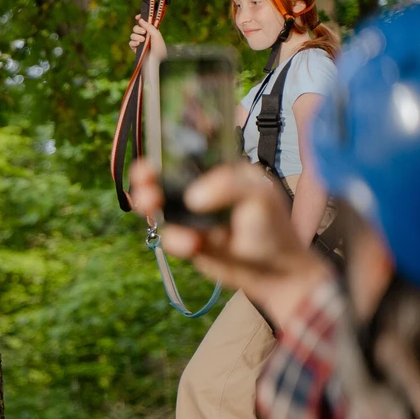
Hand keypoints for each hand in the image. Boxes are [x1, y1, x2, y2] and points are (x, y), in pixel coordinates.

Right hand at [129, 15, 166, 60]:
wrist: (156, 60)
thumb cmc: (159, 47)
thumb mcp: (156, 34)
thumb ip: (148, 26)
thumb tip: (140, 19)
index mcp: (151, 31)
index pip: (144, 23)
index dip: (140, 18)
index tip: (137, 17)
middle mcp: (145, 36)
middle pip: (136, 28)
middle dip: (138, 29)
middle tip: (143, 32)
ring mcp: (139, 42)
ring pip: (132, 35)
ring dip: (136, 36)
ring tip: (142, 40)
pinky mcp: (135, 49)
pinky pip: (130, 43)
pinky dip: (133, 42)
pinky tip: (138, 44)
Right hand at [129, 160, 331, 322]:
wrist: (275, 276)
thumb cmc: (274, 230)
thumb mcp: (259, 197)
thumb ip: (227, 187)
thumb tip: (192, 197)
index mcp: (222, 170)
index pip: (191, 148)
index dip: (170, 143)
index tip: (158, 142)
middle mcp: (203, 189)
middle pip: (164, 175)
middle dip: (147, 175)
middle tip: (144, 180)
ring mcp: (192, 215)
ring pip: (158, 204)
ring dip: (148, 203)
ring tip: (150, 205)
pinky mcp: (186, 239)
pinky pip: (168, 235)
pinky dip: (175, 239)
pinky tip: (193, 245)